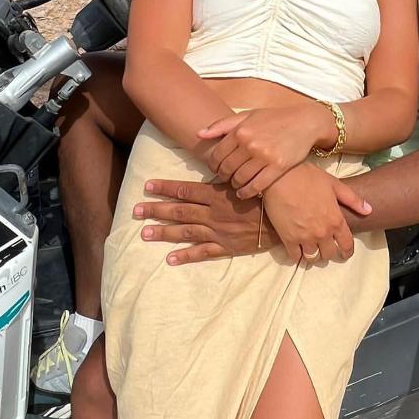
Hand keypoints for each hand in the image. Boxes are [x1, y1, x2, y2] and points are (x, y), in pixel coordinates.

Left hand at [133, 178, 269, 263]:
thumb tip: (210, 161)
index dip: (165, 188)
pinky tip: (169, 258)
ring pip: (185, 232)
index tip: (147, 186)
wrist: (282, 218)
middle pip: (179, 211)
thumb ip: (225, 172)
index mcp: (215, 195)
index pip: (184, 190)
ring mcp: (217, 231)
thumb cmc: (264, 193)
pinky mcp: (225, 246)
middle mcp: (212, 213)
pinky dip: (186, 255)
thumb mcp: (244, 178)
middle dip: (156, 210)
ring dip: (164, 232)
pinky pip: (202, 252)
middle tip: (135, 211)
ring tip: (144, 233)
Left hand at [200, 104, 331, 198]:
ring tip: (235, 184)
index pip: (216, 155)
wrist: (304, 122)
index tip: (216, 168)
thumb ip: (222, 125)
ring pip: (239, 179)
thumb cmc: (274, 119)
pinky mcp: (277, 167)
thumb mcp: (247, 116)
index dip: (213, 165)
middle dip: (222, 176)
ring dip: (234, 185)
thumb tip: (199, 134)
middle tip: (225, 178)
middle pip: (226, 169)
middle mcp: (250, 143)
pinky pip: (256, 186)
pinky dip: (246, 192)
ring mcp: (264, 156)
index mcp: (240, 130)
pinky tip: (244, 192)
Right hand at [262, 163, 371, 264]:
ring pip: (313, 258)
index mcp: (335, 220)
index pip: (346, 245)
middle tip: (325, 247)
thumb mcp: (334, 184)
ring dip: (313, 254)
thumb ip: (353, 199)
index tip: (345, 253)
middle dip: (329, 252)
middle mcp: (322, 233)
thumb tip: (369, 210)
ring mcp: (305, 237)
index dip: (347, 251)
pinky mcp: (288, 239)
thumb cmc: (308, 177)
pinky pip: (295, 257)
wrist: (281, 176)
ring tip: (311, 248)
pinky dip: (297, 255)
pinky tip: (297, 248)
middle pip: (329, 254)